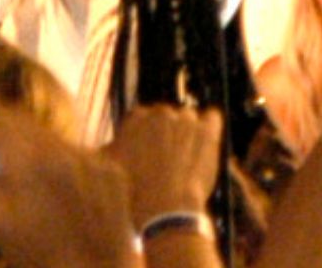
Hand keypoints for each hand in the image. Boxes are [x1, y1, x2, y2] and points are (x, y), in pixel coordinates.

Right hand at [0, 37, 136, 267]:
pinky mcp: (111, 170)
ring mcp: (88, 157)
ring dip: (28, 147)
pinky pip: (77, 157)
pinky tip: (59, 196)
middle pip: (16, 119)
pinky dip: (60, 168)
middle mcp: (57, 149)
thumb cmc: (38, 258)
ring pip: (48, 138)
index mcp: (22, 161)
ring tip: (21, 177)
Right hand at [106, 104, 220, 227]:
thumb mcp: (109, 166)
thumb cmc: (136, 190)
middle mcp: (161, 112)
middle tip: (167, 160)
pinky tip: (205, 144)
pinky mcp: (207, 131)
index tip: (149, 154)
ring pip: (189, 119)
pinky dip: (209, 127)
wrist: (165, 209)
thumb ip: (111, 146)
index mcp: (137, 117)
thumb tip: (109, 143)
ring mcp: (186, 120)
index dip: (147, 137)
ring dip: (188, 133)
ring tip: (186, 159)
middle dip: (167, 134)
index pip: (144, 119)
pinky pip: (212, 118)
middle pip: (167, 118)